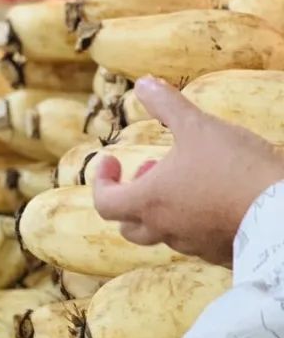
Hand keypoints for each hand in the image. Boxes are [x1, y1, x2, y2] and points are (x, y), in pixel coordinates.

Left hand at [92, 77, 283, 265]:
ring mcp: (193, 245)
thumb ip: (167, 105)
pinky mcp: (220, 254)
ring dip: (163, 206)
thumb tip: (143, 83)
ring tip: (186, 177)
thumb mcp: (198, 127)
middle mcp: (165, 229)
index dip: (102, 181)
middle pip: (129, 224)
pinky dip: (193, 221)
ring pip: (164, 232)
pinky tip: (213, 200)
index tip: (112, 161)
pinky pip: (196, 241)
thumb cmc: (235, 168)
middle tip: (151, 170)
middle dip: (132, 196)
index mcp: (149, 202)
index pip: (105, 202)